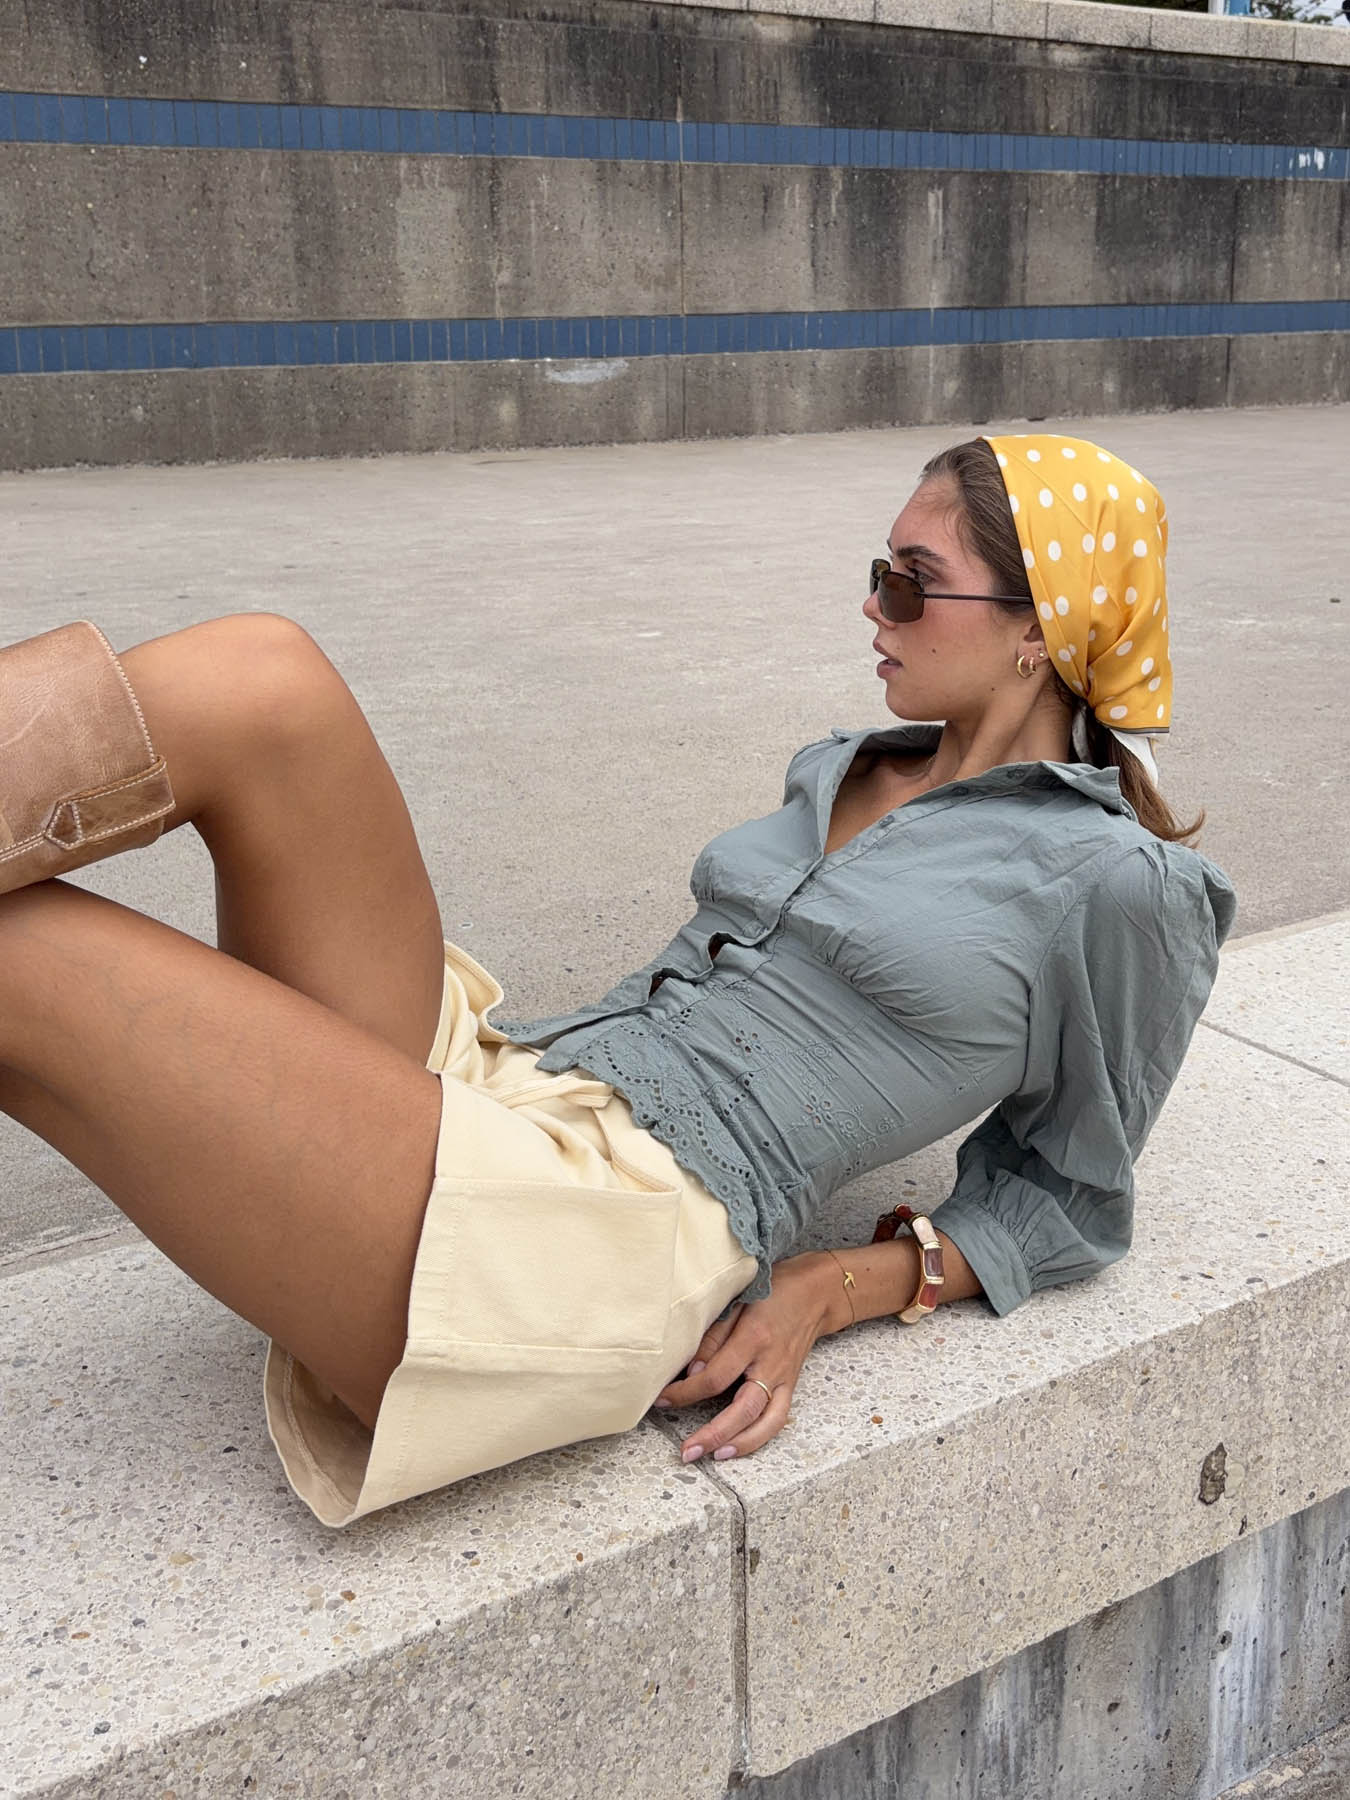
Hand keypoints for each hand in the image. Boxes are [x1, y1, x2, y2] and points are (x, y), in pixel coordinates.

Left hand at [651, 1252, 839, 1464]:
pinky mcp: (791, 1386)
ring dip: (739, 1444)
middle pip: (743, 1408)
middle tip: (687, 1451)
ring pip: (766, 1422)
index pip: (716, 1376)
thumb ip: (714, 1337)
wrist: (815, 1294)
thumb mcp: (737, 1301)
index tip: (663, 1399)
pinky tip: (736, 1447)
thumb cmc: (773, 1291)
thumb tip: (692, 1371)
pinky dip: (758, 1437)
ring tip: (712, 1457)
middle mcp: (771, 1364)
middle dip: (713, 1433)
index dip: (687, 1392)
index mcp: (754, 1338)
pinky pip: (777, 1419)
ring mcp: (784, 1378)